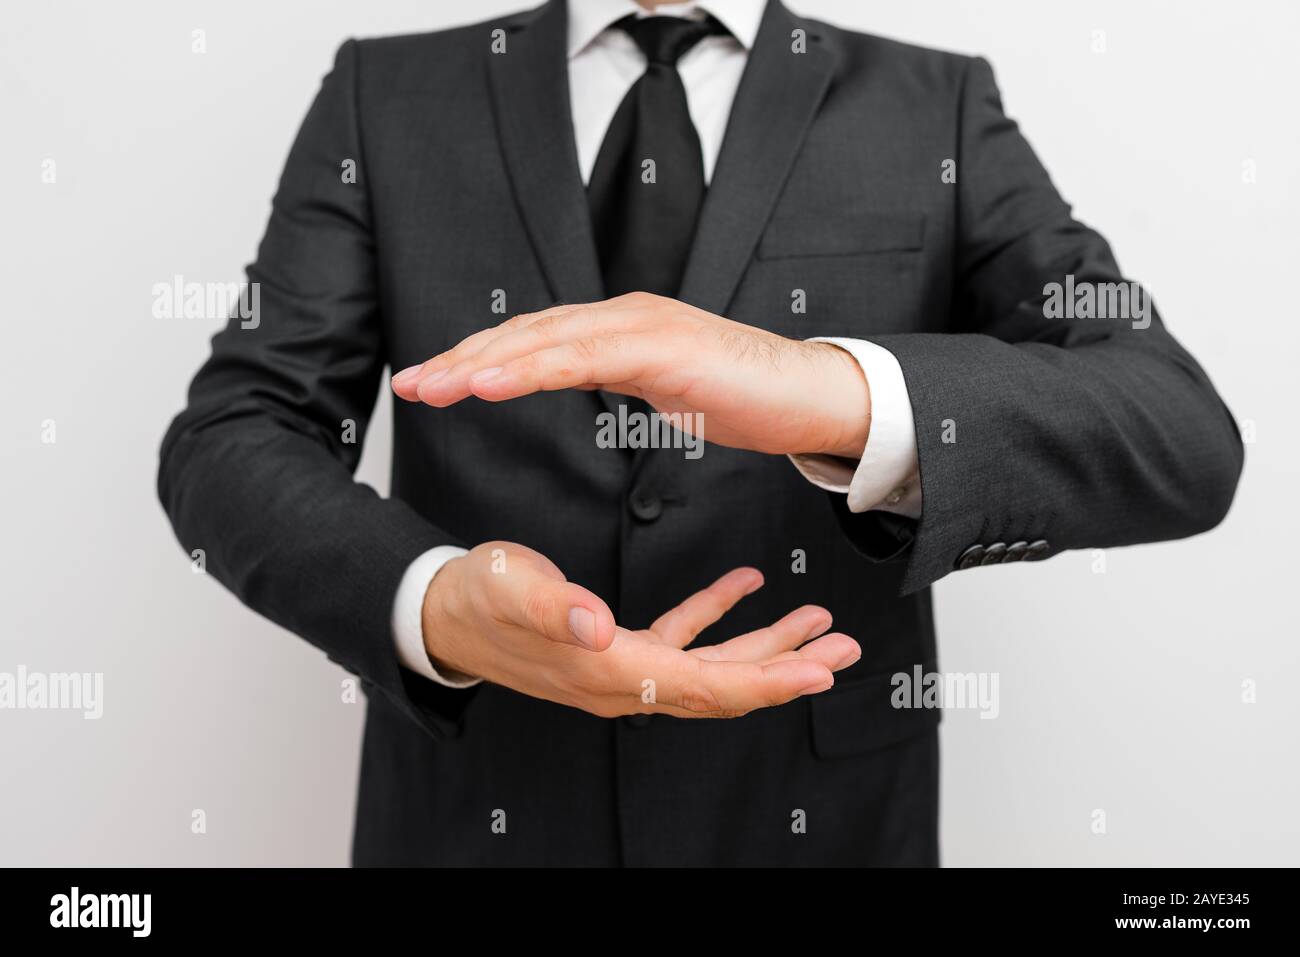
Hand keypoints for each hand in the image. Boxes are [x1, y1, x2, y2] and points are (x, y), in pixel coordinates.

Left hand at [392, 292, 871, 457]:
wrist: (807, 395)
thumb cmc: (739, 398)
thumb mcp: (658, 390)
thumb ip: (615, 380)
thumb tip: (577, 383)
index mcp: (616, 329)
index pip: (532, 341)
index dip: (476, 359)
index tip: (430, 383)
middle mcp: (620, 316)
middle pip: (524, 334)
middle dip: (459, 359)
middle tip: (408, 386)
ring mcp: (639, 324)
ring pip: (543, 340)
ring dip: (479, 363)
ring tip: (430, 386)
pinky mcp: (659, 345)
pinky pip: (581, 357)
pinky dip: (529, 369)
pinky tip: (487, 384)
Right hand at [423, 541, 860, 718]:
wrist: (441, 613)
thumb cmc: (476, 599)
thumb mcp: (512, 591)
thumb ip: (555, 608)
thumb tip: (598, 626)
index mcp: (611, 672)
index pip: (706, 688)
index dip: (768, 681)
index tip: (822, 670)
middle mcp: (625, 681)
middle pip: (724, 686)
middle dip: (788, 667)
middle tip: (845, 647)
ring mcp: (622, 668)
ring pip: (711, 666)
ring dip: (764, 645)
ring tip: (816, 621)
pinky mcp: (615, 648)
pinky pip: (680, 638)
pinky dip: (716, 615)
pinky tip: (743, 587)